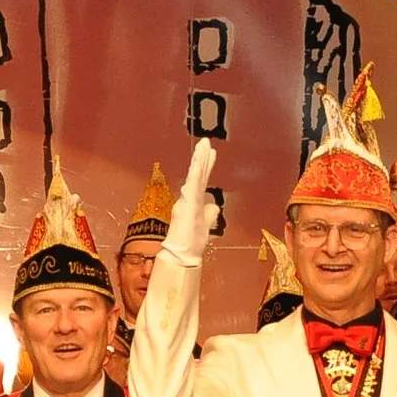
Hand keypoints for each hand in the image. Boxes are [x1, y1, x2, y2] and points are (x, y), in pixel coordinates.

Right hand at [160, 139, 216, 265]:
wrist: (182, 254)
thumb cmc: (192, 243)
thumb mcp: (206, 225)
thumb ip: (209, 214)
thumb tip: (214, 205)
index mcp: (196, 201)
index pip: (203, 180)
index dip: (207, 166)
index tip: (211, 152)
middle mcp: (191, 198)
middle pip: (199, 174)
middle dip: (203, 158)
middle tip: (206, 142)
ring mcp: (188, 200)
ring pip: (195, 176)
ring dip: (199, 160)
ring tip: (203, 145)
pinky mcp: (187, 204)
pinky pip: (192, 185)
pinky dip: (195, 173)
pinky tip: (198, 163)